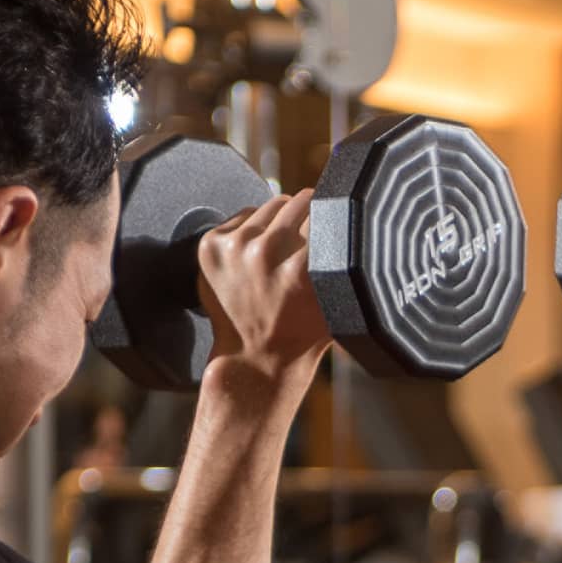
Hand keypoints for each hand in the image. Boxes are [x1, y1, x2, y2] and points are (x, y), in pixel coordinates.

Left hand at [197, 190, 331, 384]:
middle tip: (309, 239)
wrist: (255, 360)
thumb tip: (349, 218)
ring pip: (272, 206)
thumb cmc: (301, 337)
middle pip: (298, 202)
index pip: (324, 212)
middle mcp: (263, 254)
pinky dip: (255, 229)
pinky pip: (245, 215)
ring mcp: (234, 249)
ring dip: (281, 221)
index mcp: (298, 271)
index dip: (332, 217)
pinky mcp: (212, 245)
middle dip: (308, 216)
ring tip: (284, 251)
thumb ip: (341, 263)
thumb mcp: (335, 303)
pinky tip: (260, 255)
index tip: (333, 224)